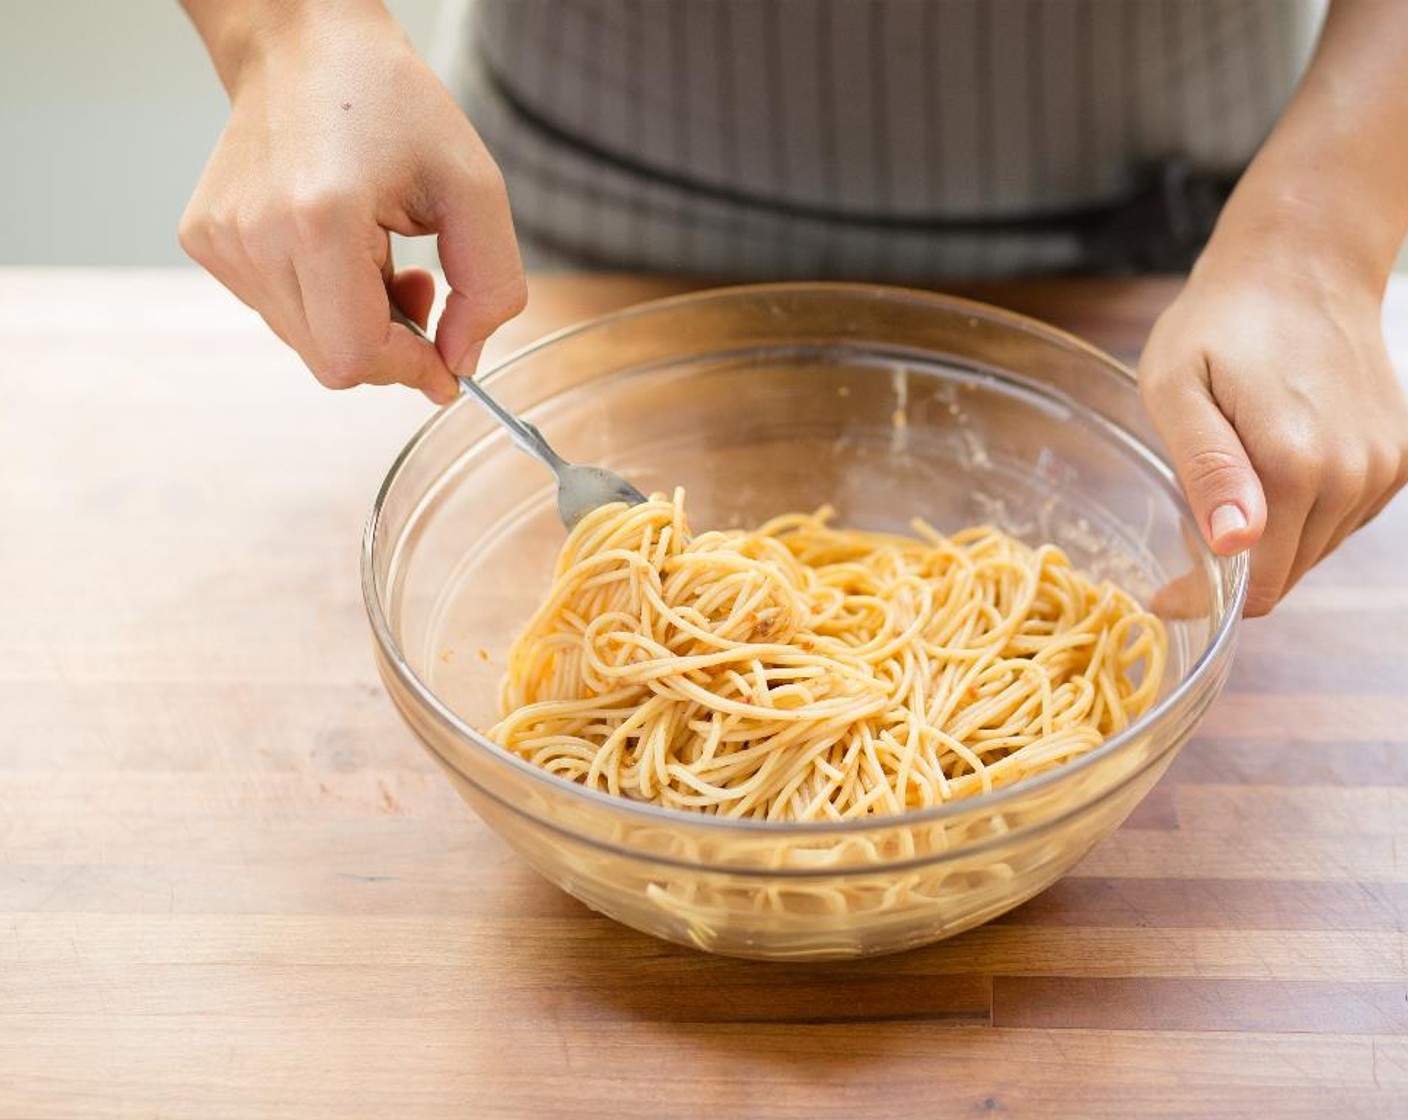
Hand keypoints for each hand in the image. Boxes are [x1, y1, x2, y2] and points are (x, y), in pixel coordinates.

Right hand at [179, 5, 523, 402]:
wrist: (305, 45)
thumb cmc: (394, 106)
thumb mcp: (475, 189)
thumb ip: (489, 288)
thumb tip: (459, 365)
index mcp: (317, 222)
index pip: (356, 357)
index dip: (410, 370)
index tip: (445, 361)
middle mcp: (254, 238)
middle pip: (332, 362)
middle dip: (390, 345)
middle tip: (419, 285)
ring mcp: (222, 242)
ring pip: (306, 343)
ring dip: (357, 321)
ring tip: (380, 253)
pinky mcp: (206, 241)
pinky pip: (280, 312)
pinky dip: (322, 299)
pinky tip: (339, 246)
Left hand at [1139, 255, 1407, 616]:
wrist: (1300, 264)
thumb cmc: (1221, 322)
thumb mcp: (1176, 387)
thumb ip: (1206, 467)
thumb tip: (1236, 542)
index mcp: (1295, 464)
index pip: (1258, 584)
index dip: (1206, 598)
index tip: (1164, 592)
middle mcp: (1353, 473)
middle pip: (1288, 573)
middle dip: (1236, 567)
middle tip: (1193, 519)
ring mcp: (1385, 465)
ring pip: (1317, 549)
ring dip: (1272, 537)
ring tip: (1235, 475)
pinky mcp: (1401, 455)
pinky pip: (1345, 517)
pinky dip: (1306, 511)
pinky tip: (1278, 463)